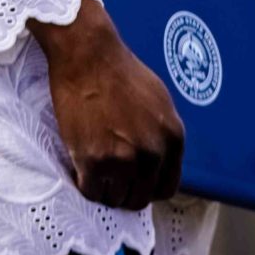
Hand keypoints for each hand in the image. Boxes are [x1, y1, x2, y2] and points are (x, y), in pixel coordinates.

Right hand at [32, 0, 186, 210]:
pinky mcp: (94, 161)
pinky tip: (82, 168)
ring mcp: (124, 159)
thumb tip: (159, 163)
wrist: (88, 56)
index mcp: (173, 138)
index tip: (135, 184)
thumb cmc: (120, 72)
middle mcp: (153, 153)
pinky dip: (86, 184)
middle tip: (110, 178)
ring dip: (105, 190)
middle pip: (141, 197)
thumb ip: (162, 136)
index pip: (168, 187)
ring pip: (116, 199)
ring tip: (95, 170)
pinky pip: (92, 192)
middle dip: (126, 192)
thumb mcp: (159, 102)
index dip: (149, 188)